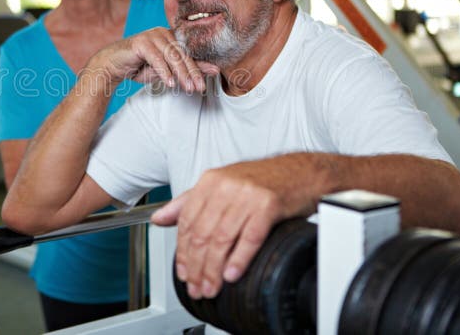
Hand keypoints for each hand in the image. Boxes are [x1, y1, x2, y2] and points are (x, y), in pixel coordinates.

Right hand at [86, 27, 218, 92]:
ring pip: (172, 56)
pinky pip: (157, 58)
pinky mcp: (141, 42)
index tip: (211, 78)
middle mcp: (163, 33)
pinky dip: (164, 72)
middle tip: (200, 87)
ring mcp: (152, 35)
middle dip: (192, 72)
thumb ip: (186, 69)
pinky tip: (169, 84)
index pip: (189, 52)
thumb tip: (214, 70)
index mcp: (171, 37)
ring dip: (181, 74)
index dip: (200, 65)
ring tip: (188, 88)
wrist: (113, 66)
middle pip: (182, 54)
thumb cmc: (139, 67)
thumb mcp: (166, 71)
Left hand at [151, 155, 323, 298]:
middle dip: (196, 266)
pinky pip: (249, 238)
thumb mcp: (220, 186)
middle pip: (202, 233)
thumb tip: (159, 219)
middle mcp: (226, 187)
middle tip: (196, 286)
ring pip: (222, 239)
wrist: (300, 173)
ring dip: (213, 269)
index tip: (183, 271)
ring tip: (211, 287)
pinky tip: (231, 274)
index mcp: (210, 181)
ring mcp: (247, 195)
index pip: (187, 221)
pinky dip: (238, 259)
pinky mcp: (269, 205)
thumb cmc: (261, 181)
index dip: (182, 251)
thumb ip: (187, 203)